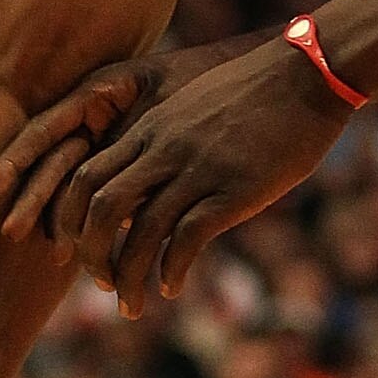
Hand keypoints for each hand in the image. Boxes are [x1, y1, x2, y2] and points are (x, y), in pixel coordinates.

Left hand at [0, 33, 351, 316]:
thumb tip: (153, 177)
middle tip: (99, 284)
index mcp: (149, 130)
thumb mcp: (193, 108)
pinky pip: (187, 237)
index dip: (70, 218)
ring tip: (131, 305)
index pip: (85, 176)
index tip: (74, 248)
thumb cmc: (257, 93)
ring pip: (140, 232)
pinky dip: (171, 269)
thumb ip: (166, 139)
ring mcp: (197, 169)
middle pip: (100, 207)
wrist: (308, 72)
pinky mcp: (233, 189)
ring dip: (128, 277)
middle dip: (90, 254)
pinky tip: (171, 287)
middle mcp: (163, 149)